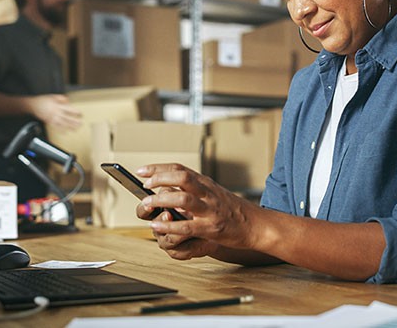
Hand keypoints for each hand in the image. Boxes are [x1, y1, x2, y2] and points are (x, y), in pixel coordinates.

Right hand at [26, 94, 81, 129]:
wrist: (33, 105)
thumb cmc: (43, 100)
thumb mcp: (52, 96)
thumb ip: (61, 98)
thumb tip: (67, 100)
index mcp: (57, 106)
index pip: (68, 109)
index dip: (75, 112)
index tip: (80, 113)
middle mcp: (56, 112)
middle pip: (67, 118)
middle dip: (74, 121)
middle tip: (81, 123)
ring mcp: (52, 118)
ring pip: (63, 123)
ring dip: (70, 127)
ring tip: (76, 129)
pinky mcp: (49, 122)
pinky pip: (56, 127)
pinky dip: (61, 130)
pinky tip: (65, 132)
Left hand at [136, 163, 260, 251]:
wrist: (256, 224)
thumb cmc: (232, 210)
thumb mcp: (213, 193)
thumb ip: (194, 189)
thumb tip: (167, 187)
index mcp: (205, 183)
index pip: (179, 169)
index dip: (158, 168)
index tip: (141, 171)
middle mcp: (207, 192)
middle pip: (181, 177)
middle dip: (159, 178)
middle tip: (144, 185)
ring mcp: (210, 210)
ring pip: (183, 198)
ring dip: (162, 200)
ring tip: (146, 205)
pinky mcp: (211, 228)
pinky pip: (187, 226)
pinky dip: (169, 225)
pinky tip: (156, 226)